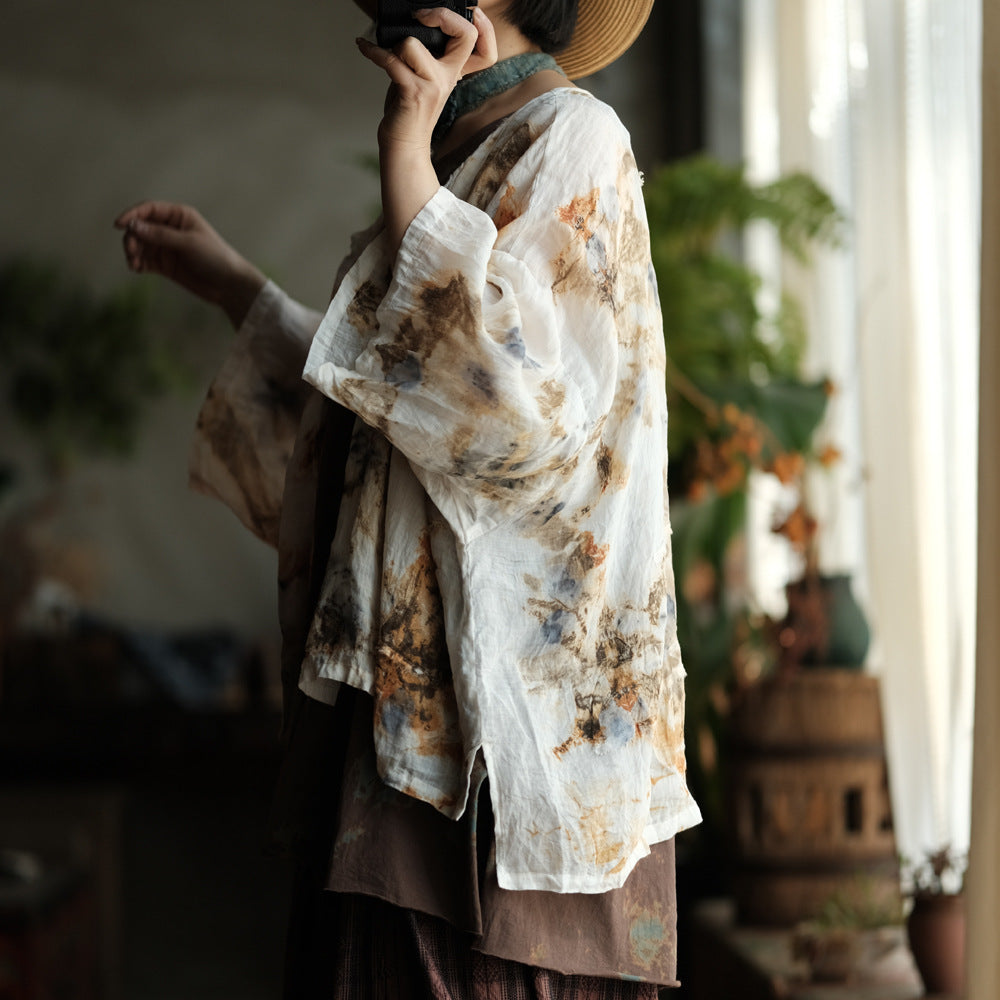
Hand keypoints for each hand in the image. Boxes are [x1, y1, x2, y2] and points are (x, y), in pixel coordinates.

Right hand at [113, 202, 265, 327]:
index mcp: (179, 216)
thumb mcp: (188, 243)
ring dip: (133, 252)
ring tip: (134, 263)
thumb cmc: (215, 258)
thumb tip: (134, 226)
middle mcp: (171, 229)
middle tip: (131, 251)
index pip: (149, 209)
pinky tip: (137, 268)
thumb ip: (161, 235)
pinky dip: (137, 263)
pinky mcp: (165, 265)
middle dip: (132, 238)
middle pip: (140, 227)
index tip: (119, 225)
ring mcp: (167, 247)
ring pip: (139, 244)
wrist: (229, 285)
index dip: (132, 215)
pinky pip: (144, 260)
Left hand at [357, 7, 497, 253]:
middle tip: (422, 15)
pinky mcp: (412, 93)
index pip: (485, 50)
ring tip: (386, 54)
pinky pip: (390, 60)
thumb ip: (426, 58)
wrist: (404, 147)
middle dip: (444, 16)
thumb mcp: (425, 82)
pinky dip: (373, 51)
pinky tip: (363, 46)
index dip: (485, 28)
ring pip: (413, 44)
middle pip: (465, 36)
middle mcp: (447, 78)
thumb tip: (411, 28)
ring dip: (394, 46)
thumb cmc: (409, 113)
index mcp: (453, 73)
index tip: (470, 12)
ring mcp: (432, 85)